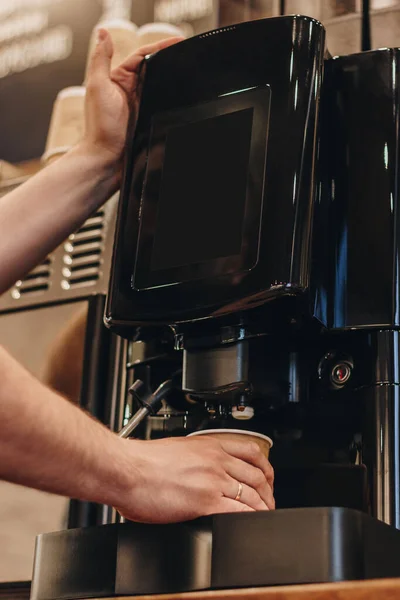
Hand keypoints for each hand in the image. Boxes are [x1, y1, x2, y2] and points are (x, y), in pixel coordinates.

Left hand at [83, 29, 183, 169]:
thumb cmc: (99, 127)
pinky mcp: (146, 119)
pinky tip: (181, 96)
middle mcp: (129, 90)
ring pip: (159, 85)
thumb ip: (101, 59)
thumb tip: (102, 33)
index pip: (142, 55)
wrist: (107, 159)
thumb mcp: (98, 87)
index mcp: (118, 78)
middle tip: (189, 53)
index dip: (160, 46)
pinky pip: (161, 103)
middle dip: (170, 59)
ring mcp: (139, 105)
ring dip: (172, 78)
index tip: (179, 41)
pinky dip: (170, 98)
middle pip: (153, 68)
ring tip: (190, 70)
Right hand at [114, 436, 274, 523]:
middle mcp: (215, 461)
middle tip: (269, 501)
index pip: (250, 452)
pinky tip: (250, 522)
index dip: (265, 466)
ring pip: (252, 494)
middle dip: (268, 492)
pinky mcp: (206, 501)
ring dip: (262, 507)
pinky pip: (239, 511)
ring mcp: (213, 480)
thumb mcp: (176, 449)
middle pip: (256, 475)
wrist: (126, 470)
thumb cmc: (142, 462)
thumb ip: (194, 458)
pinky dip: (250, 518)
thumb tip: (198, 470)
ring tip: (263, 515)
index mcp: (208, 445)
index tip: (267, 476)